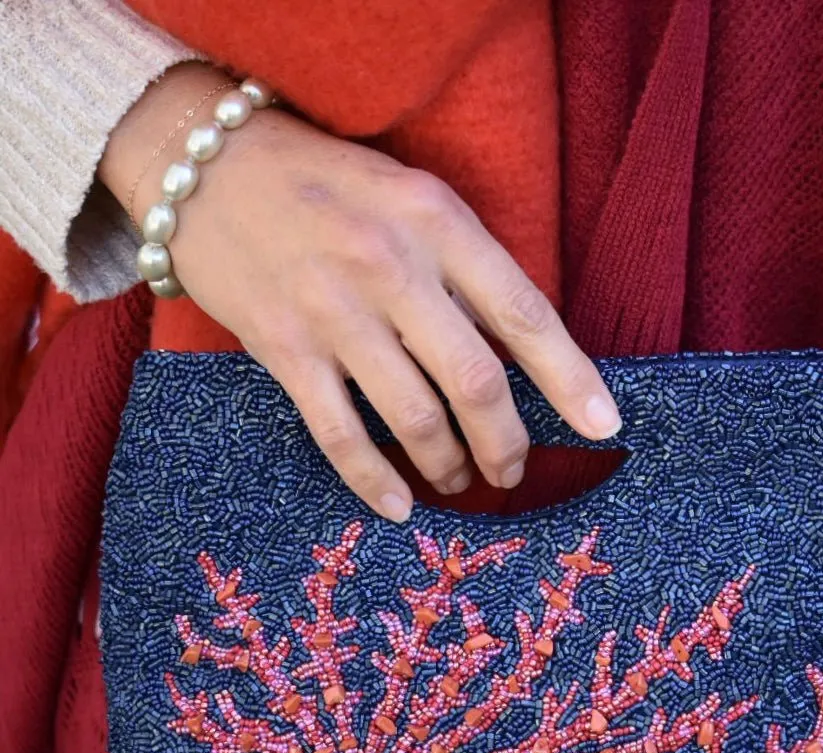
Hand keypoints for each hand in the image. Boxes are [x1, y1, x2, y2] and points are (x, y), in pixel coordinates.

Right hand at [100, 65, 620, 520]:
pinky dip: (372, 479)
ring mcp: (334, 310)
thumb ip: (463, 266)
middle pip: (475, 380)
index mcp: (438, 222)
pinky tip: (396, 506)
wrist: (206, 164)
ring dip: (446, 465)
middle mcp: (392, 267)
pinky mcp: (283, 348)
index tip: (604, 426)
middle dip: (505, 442)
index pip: (524, 313)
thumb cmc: (327, 183)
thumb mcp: (412, 197)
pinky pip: (339, 433)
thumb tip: (514, 353)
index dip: (570, 378)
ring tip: (457, 481)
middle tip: (512, 470)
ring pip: (415, 416)